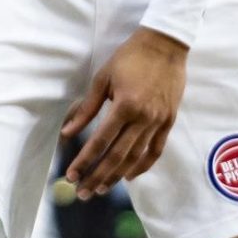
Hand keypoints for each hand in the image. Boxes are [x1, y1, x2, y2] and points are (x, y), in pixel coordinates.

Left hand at [61, 27, 186, 196]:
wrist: (165, 45)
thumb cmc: (129, 57)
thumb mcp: (103, 78)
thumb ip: (86, 108)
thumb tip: (68, 132)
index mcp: (124, 106)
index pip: (100, 142)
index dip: (84, 161)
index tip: (71, 174)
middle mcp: (143, 118)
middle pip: (117, 156)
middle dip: (98, 176)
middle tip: (83, 192)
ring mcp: (158, 122)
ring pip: (136, 158)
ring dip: (117, 176)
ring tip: (101, 189)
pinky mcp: (169, 122)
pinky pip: (155, 151)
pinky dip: (142, 167)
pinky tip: (129, 176)